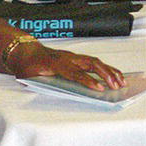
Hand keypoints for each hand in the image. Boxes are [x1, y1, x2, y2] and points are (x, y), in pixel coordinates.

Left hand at [7, 40, 125, 90]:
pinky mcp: (75, 58)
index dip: (88, 81)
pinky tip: (114, 75)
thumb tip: (52, 93)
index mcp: (55, 63)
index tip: (99, 88)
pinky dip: (105, 68)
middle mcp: (67, 58)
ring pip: (95, 62)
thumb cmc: (27, 65)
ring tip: (121, 82)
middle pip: (91, 64)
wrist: (24, 51)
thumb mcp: (29, 77)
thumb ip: (40, 84)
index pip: (75, 73)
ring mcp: (72, 56)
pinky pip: (93, 62)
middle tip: (116, 86)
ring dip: (109, 72)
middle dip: (105, 75)